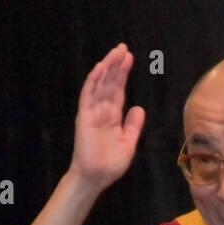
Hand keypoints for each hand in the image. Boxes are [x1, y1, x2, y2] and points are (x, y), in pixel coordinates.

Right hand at [69, 44, 145, 190]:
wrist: (97, 177)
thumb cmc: (111, 163)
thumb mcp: (128, 142)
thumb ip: (133, 125)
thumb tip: (139, 108)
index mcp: (112, 116)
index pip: (118, 90)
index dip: (123, 74)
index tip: (129, 58)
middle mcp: (102, 110)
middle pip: (109, 83)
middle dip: (116, 65)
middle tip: (123, 48)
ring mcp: (92, 112)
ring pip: (99, 84)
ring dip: (106, 68)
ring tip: (115, 52)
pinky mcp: (84, 116)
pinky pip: (88, 95)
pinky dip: (93, 81)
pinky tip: (100, 68)